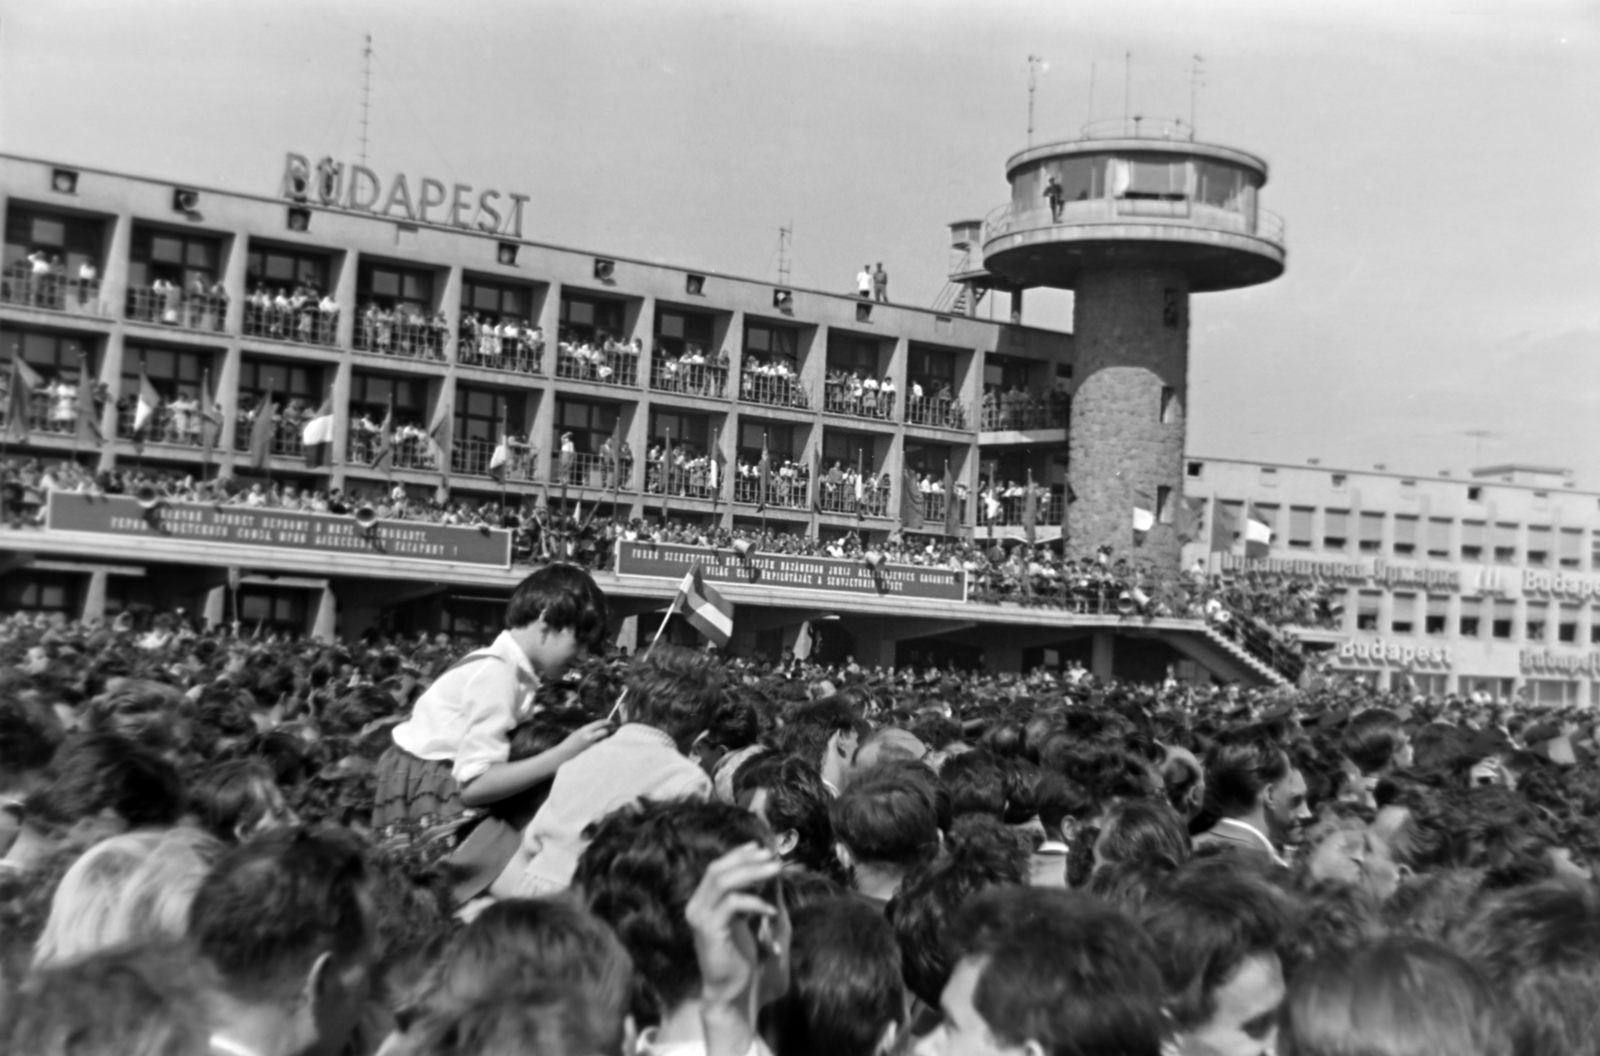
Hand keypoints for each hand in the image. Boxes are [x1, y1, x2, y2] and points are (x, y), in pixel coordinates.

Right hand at [557, 718, 612, 760]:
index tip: (611, 722)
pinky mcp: (591, 751)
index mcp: (585, 729)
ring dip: (605, 738)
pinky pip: (599, 746)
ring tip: (603, 738)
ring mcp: (591, 744)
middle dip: (608, 730)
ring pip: (604, 739)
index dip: (607, 722)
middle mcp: (589, 736)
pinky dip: (601, 744)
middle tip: (611, 730)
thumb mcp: (578, 732)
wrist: (563, 754)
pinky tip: (599, 745)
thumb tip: (600, 727)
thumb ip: (589, 730)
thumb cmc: (570, 743)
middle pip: (605, 731)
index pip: (600, 723)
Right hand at [686, 843, 782, 1009]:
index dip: (738, 855)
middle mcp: (697, 906)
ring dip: (752, 872)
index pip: (717, 868)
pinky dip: (754, 902)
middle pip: (718, 869)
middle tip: (773, 859)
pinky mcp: (709, 929)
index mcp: (704, 903)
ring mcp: (700, 917)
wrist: (733, 993)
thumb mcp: (752, 922)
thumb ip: (757, 896)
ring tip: (776, 871)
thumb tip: (771, 870)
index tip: (761, 848)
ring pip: (722, 880)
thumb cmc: (745, 961)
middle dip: (747, 860)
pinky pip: (732, 903)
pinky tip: (771, 911)